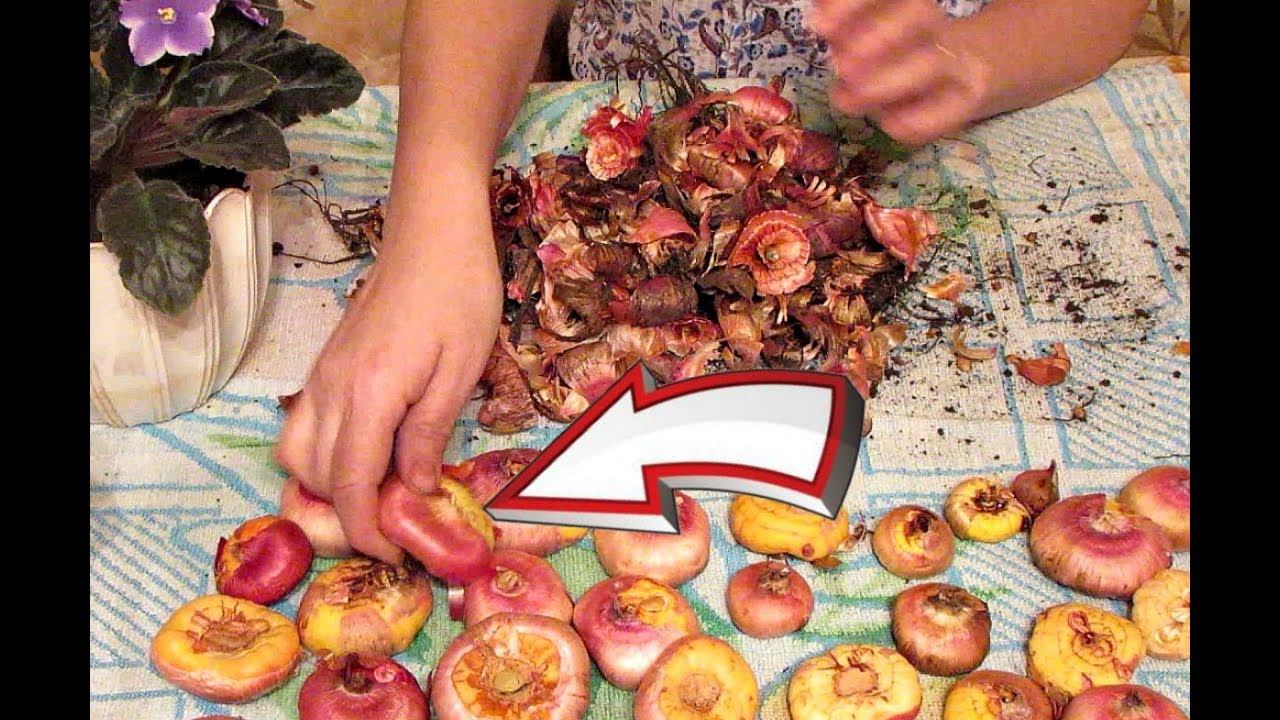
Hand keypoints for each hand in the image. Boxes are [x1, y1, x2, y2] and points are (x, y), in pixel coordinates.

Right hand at [276, 198, 502, 562]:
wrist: (433, 231)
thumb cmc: (458, 293)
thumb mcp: (460, 370)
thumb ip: (429, 434)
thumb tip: (416, 490)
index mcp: (369, 396)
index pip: (350, 486)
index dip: (367, 531)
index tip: (395, 553)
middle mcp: (331, 389)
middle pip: (314, 477)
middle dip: (346, 516)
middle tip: (394, 530)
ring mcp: (322, 375)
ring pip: (296, 453)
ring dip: (327, 485)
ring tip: (376, 494)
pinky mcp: (325, 364)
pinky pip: (304, 424)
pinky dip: (324, 453)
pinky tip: (367, 453)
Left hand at [811, 0, 992, 144]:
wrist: (968, 69)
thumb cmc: (901, 49)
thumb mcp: (870, 33)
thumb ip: (845, 28)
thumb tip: (819, 21)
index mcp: (910, 4)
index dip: (854, 5)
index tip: (818, 23)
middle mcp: (935, 27)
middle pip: (918, 16)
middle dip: (877, 37)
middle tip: (840, 65)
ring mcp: (956, 62)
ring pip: (930, 64)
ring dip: (885, 82)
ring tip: (844, 100)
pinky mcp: (968, 99)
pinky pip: (950, 109)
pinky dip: (920, 120)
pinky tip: (889, 125)